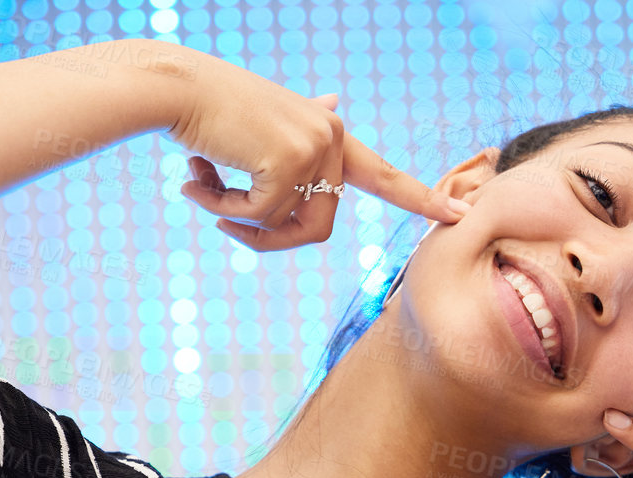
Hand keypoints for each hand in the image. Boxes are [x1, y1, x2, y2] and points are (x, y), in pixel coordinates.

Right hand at [169, 61, 465, 250]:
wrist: (173, 87)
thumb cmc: (210, 108)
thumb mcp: (265, 120)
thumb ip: (301, 127)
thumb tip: (336, 102)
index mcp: (330, 133)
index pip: (383, 174)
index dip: (420, 198)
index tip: (459, 215)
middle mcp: (330, 137)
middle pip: (318, 227)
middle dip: (267, 236)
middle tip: (221, 222)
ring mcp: (313, 148)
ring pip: (285, 226)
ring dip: (237, 220)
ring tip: (201, 184)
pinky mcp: (288, 161)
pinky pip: (257, 217)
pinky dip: (220, 206)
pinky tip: (196, 175)